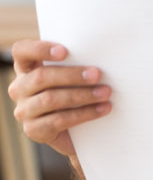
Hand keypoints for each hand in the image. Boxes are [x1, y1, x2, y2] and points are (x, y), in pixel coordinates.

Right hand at [7, 40, 111, 156]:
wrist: (79, 130)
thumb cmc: (78, 91)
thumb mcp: (74, 75)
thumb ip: (78, 62)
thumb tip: (103, 54)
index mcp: (27, 67)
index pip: (22, 51)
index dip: (39, 49)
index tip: (65, 51)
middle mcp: (20, 88)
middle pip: (40, 77)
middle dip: (72, 75)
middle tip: (98, 74)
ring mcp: (24, 110)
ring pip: (50, 99)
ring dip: (82, 95)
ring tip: (105, 92)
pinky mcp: (34, 130)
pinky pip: (58, 120)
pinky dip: (84, 114)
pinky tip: (102, 109)